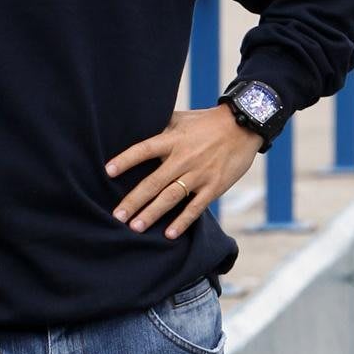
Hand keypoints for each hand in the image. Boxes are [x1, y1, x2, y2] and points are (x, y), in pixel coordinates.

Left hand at [105, 105, 261, 240]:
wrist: (244, 125)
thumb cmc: (208, 122)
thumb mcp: (182, 118)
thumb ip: (160, 126)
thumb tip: (136, 125)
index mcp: (173, 140)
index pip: (144, 150)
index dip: (126, 160)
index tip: (108, 171)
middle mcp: (184, 158)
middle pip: (154, 182)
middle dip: (134, 200)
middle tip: (117, 216)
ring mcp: (199, 174)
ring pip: (171, 197)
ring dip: (152, 214)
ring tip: (135, 227)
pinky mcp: (214, 187)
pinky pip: (196, 208)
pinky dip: (182, 222)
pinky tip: (169, 234)